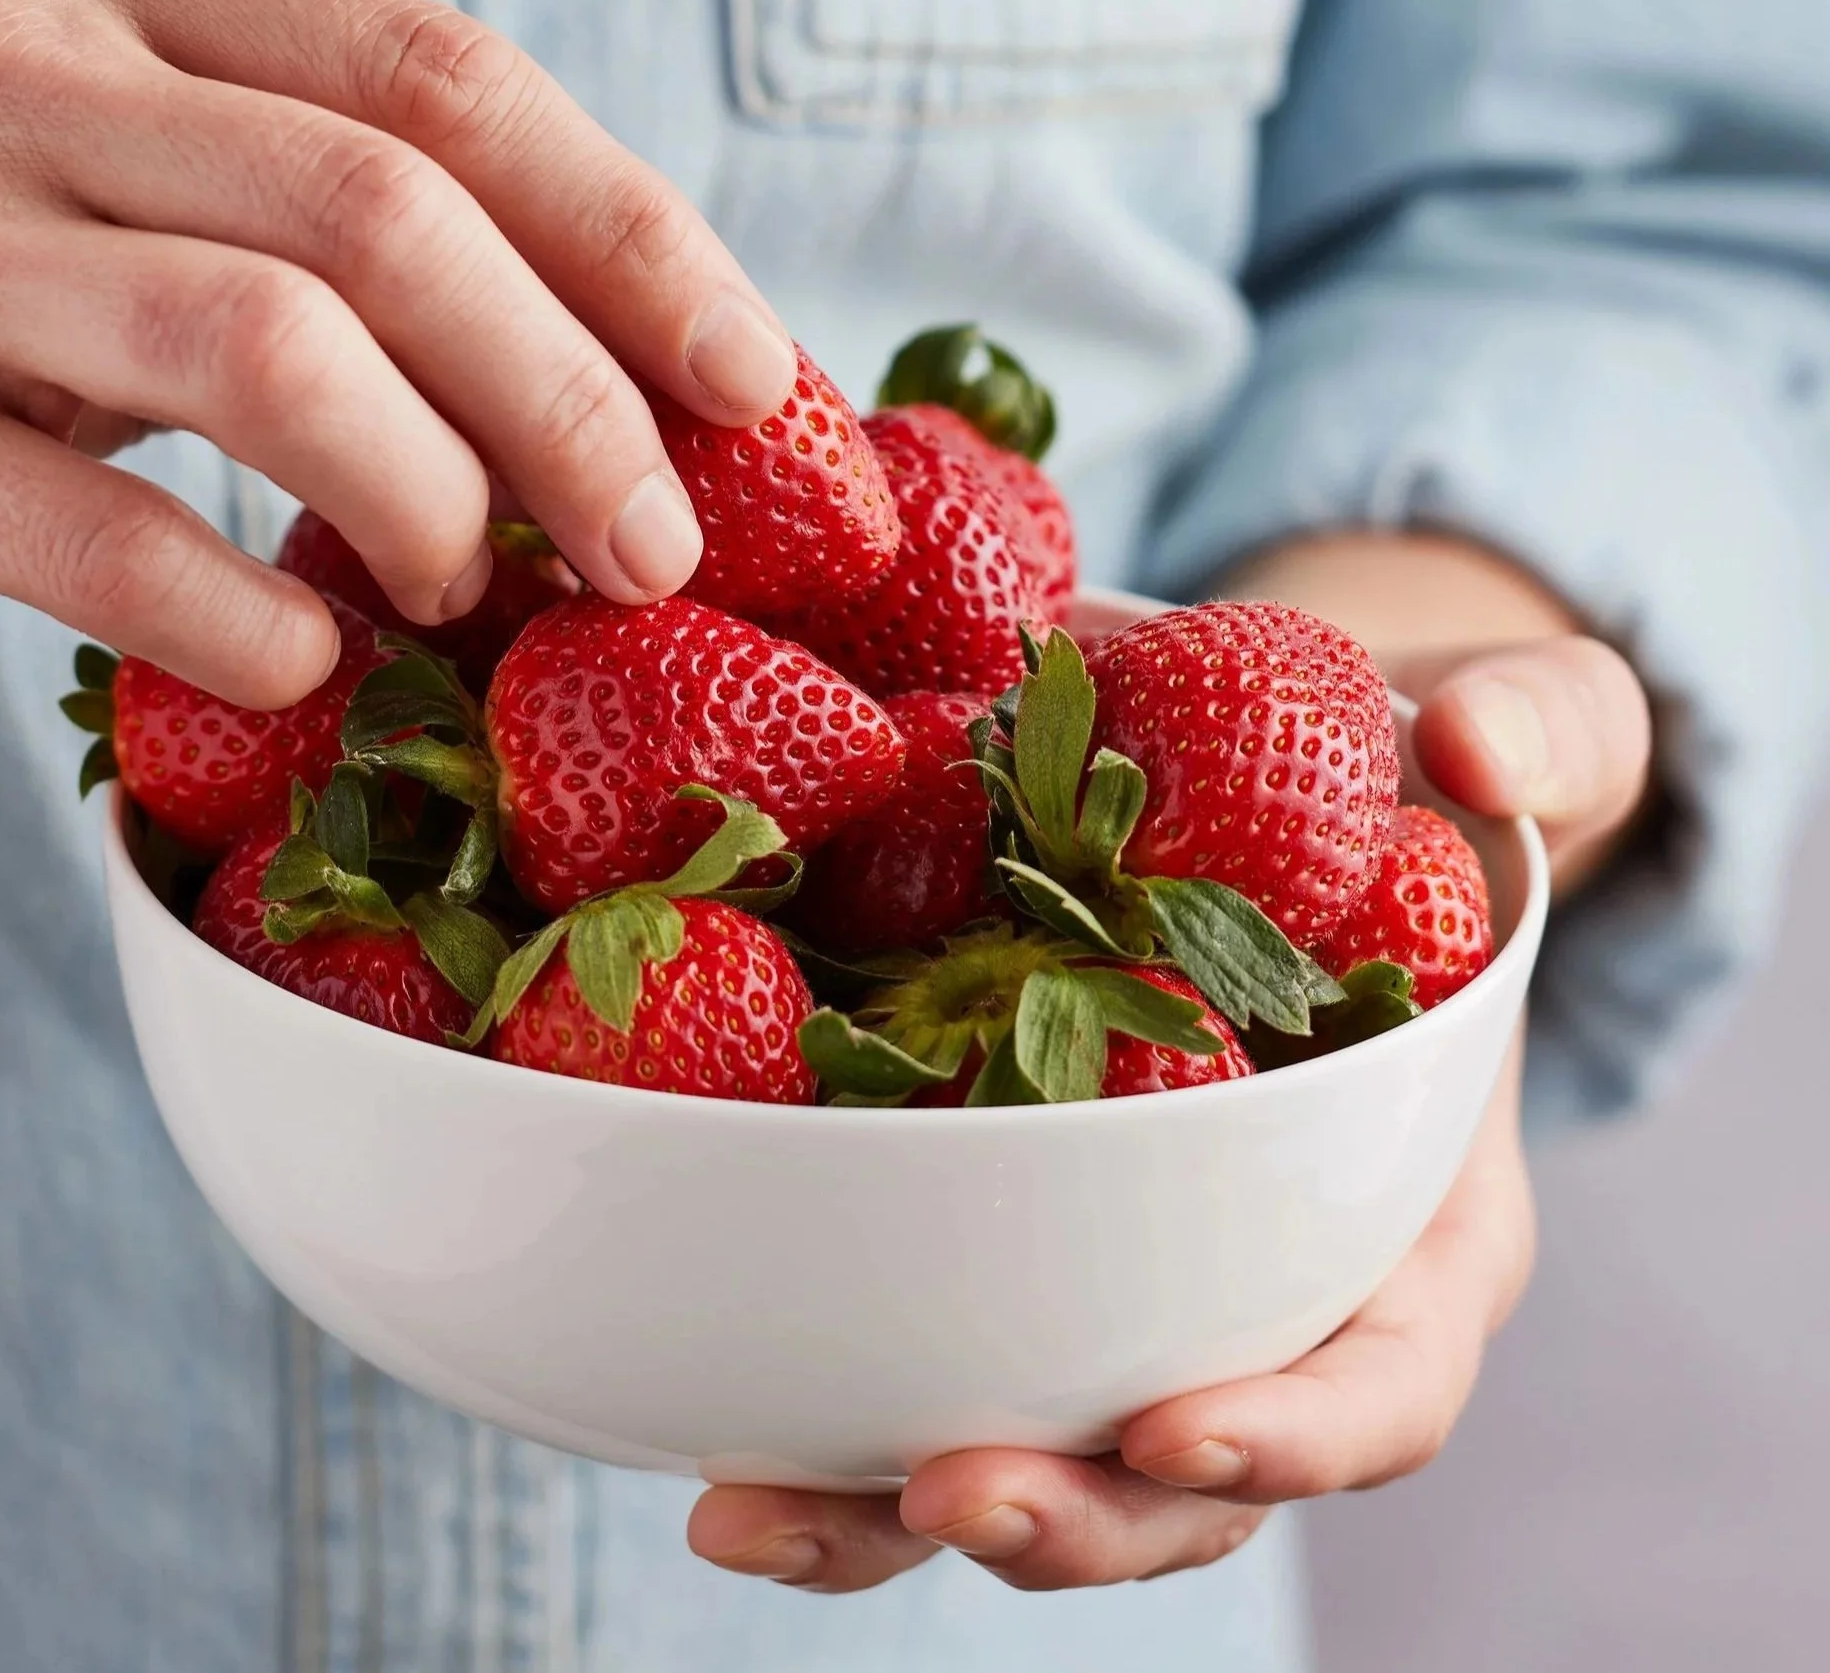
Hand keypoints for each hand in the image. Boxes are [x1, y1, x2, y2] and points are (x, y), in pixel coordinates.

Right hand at [0, 0, 793, 700]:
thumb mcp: (148, 193)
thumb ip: (347, 223)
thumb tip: (648, 371)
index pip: (446, 77)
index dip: (632, 234)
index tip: (754, 379)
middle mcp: (11, 65)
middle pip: (385, 212)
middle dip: (568, 400)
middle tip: (658, 549)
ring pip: (265, 348)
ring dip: (427, 501)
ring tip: (469, 593)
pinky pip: (100, 531)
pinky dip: (244, 624)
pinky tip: (306, 672)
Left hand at [688, 529, 1649, 1593]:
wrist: (1272, 803)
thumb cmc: (1415, 791)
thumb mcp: (1524, 734)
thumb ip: (1544, 728)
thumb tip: (1476, 754)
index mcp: (1408, 1230)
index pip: (1381, 1384)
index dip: (1293, 1435)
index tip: (1173, 1425)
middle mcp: (1257, 1297)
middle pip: (1177, 1476)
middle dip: (1069, 1513)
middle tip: (939, 1490)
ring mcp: (1112, 1278)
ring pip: (1022, 1446)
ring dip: (887, 1506)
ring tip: (743, 1512)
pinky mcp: (988, 1226)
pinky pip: (911, 1333)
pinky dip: (813, 1387)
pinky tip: (695, 1405)